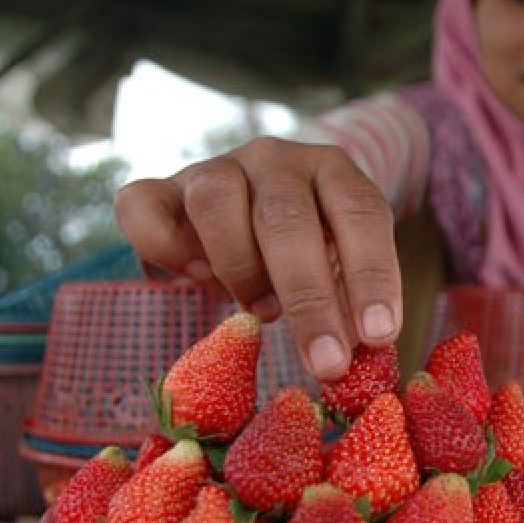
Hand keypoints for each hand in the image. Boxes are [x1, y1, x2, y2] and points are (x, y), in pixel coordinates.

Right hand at [114, 136, 401, 379]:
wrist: (250, 210)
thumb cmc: (309, 251)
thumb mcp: (341, 266)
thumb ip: (349, 303)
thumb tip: (359, 361)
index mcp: (333, 172)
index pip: (361, 212)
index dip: (373, 273)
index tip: (379, 334)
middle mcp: (276, 160)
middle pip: (288, 218)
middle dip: (309, 298)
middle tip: (325, 362)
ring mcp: (215, 168)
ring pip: (216, 202)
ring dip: (240, 268)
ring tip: (261, 309)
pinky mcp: (162, 188)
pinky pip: (144, 208)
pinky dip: (165, 249)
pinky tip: (195, 277)